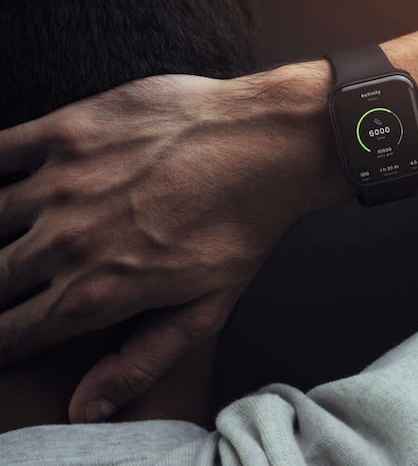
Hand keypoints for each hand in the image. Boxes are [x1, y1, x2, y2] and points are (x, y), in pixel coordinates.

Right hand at [0, 61, 344, 421]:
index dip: (0, 341)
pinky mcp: (69, 132)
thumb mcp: (206, 312)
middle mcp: (66, 243)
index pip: (10, 335)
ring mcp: (62, 184)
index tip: (5, 335)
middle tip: (14, 281)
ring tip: (13, 236)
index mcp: (96, 294)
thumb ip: (141, 362)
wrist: (268, 147)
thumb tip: (87, 407)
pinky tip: (5, 184)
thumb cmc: (244, 227)